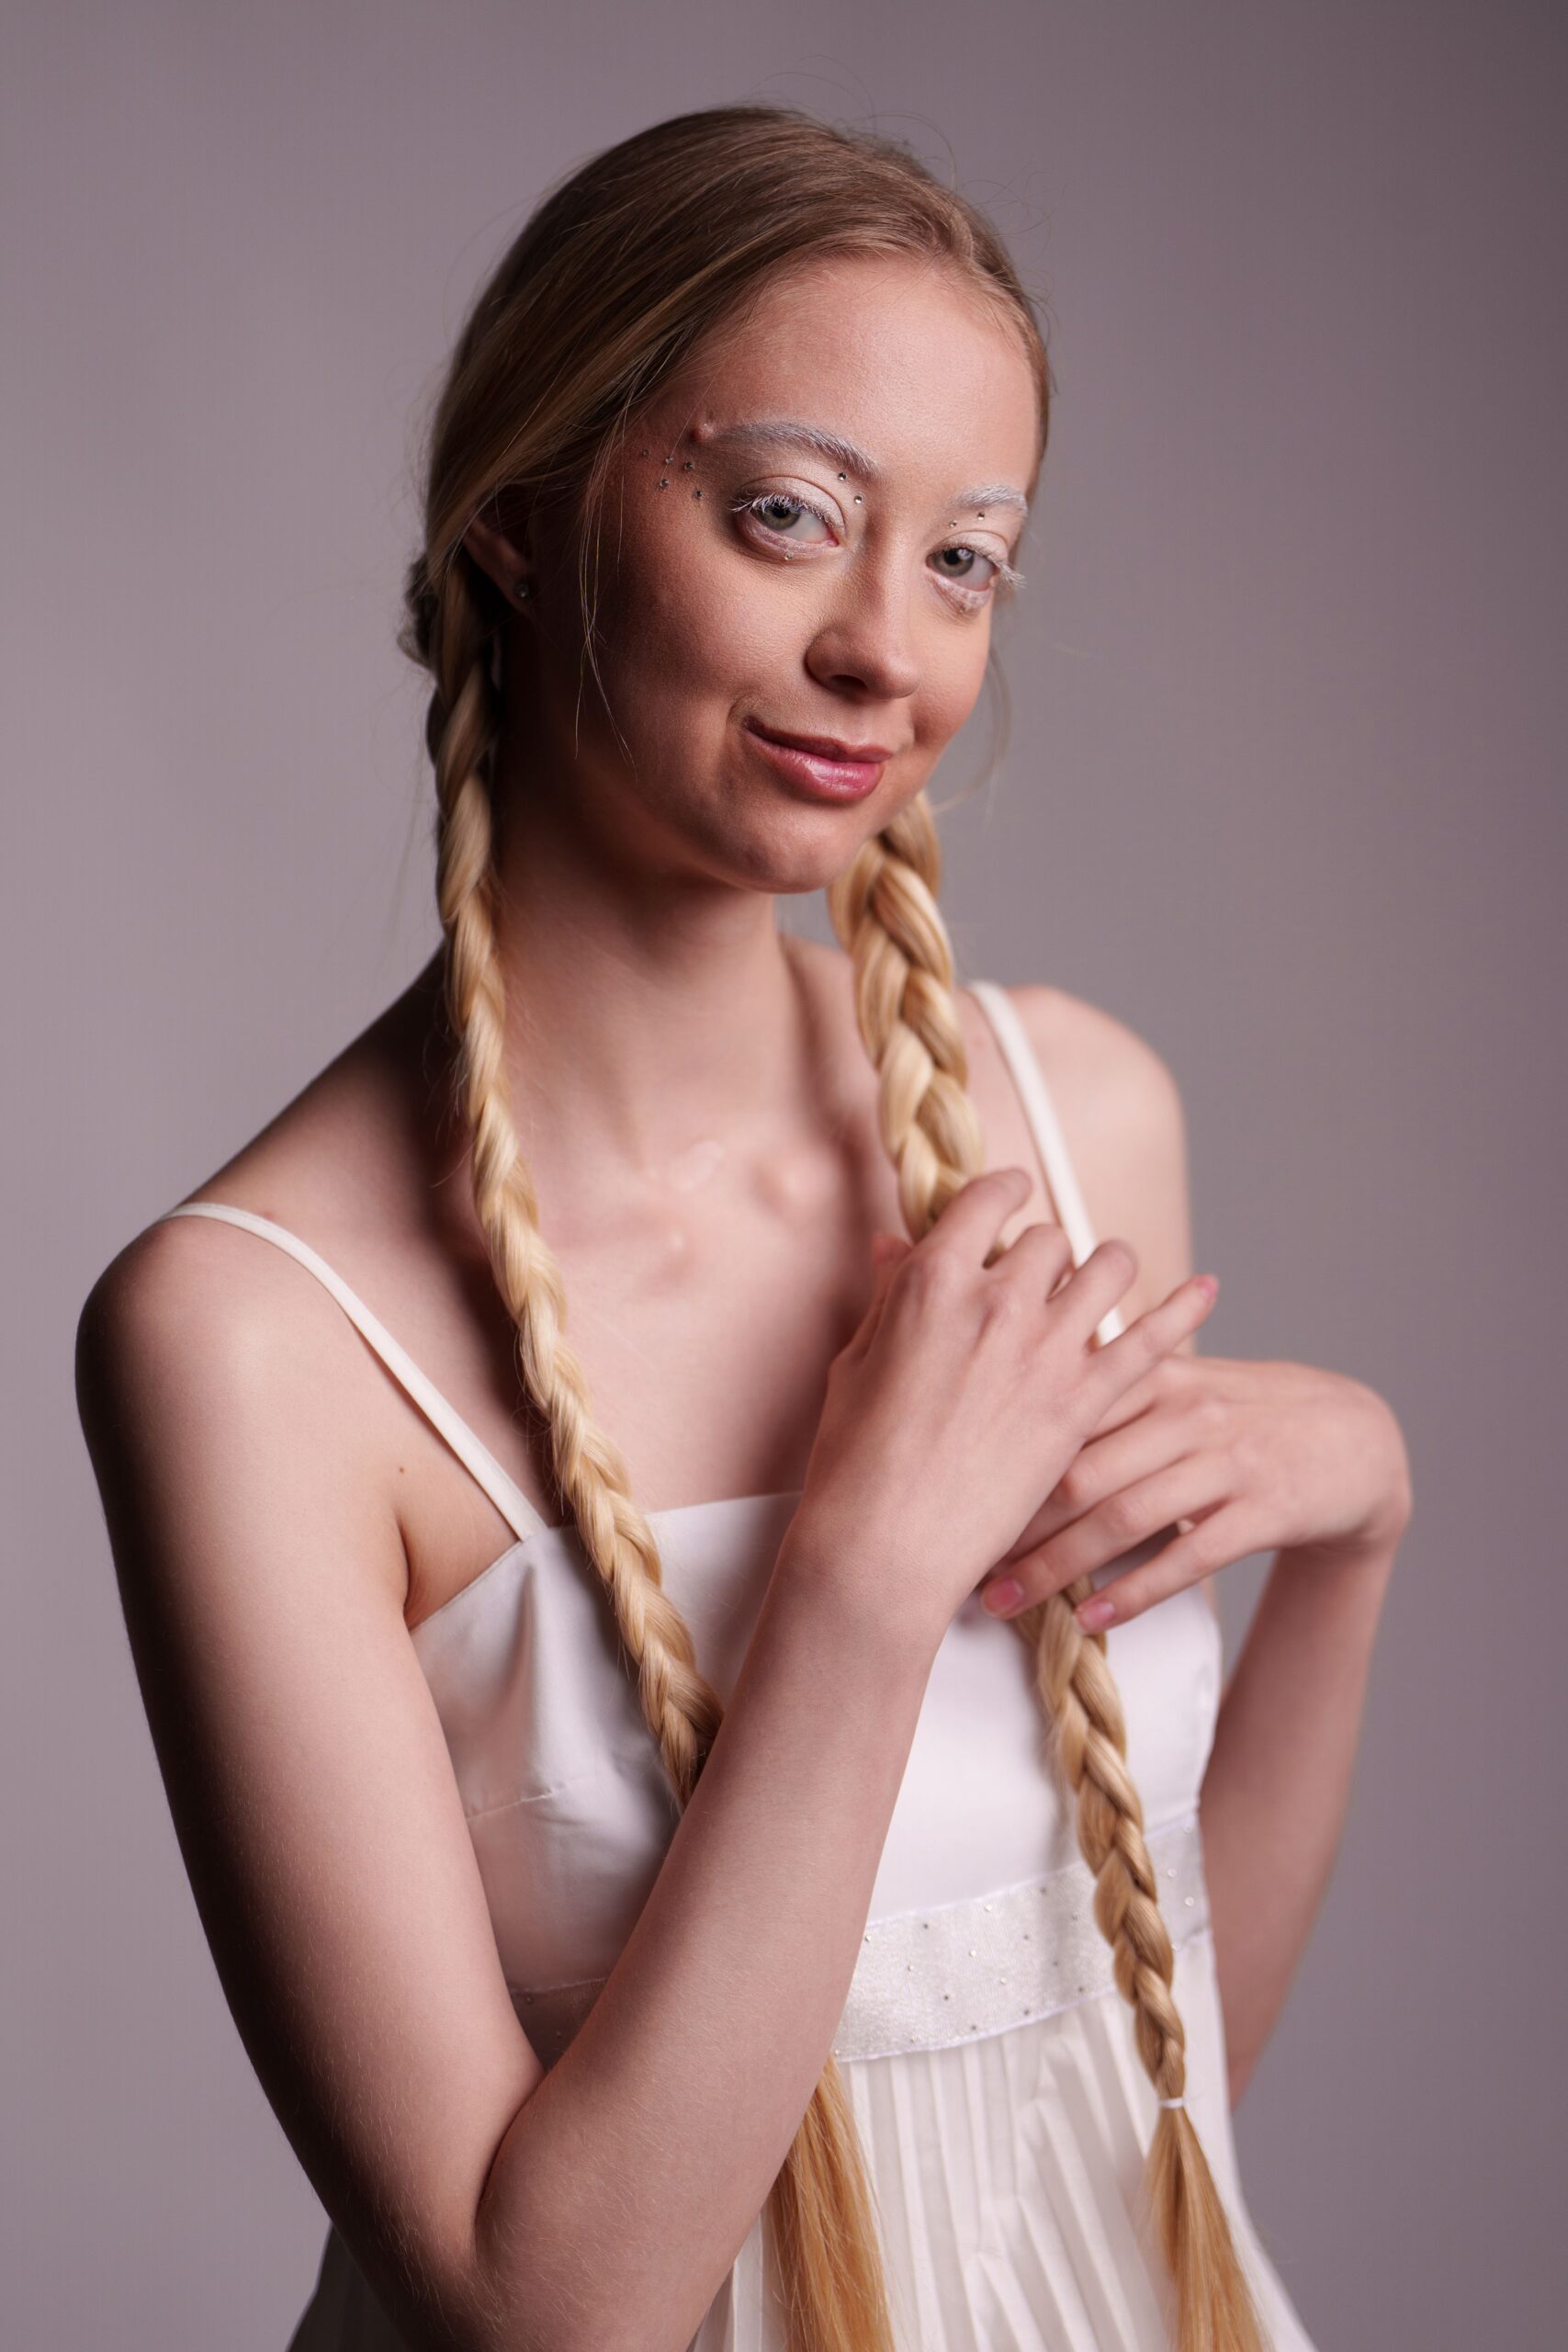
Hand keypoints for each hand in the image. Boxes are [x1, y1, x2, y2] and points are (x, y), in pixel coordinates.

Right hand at [780, 1167, 1220, 1654]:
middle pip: (1048, 1239)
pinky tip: (1204, 1290)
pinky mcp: (1083, 1401)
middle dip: (1043, 1254)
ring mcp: (1048, 1351)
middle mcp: (998, 1301)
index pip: (987, 1200)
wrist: (890, 1542)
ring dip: (1104, 1270)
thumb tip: (894, 1245)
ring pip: (1108, 1268)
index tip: (1009, 1198)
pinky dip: (1183, 1309)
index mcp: (934, 1281)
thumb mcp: (860, 1361)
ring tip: (1101, 1284)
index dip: (1001, 1194)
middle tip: (1035, 1282)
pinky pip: (1151, 1338)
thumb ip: (890, 1297)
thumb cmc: (858, 1459)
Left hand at [977, 1349, 1412, 1631]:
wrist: (1354, 1439)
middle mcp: (1185, 1410)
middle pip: (1079, 1469)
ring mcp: (1227, 1460)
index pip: (1057, 1410)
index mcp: (1151, 1373)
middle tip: (955, 1563)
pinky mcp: (1264, 1509)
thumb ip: (1097, 1389)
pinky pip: (1187, 1556)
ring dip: (1056, 1566)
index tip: (939, 1492)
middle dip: (1011, 1522)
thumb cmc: (1239, 1414)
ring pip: (1124, 1516)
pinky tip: (1088, 1620)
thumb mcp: (1175, 1383)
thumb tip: (995, 1403)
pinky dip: (1133, 1591)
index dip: (994, 1454)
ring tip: (1002, 1603)